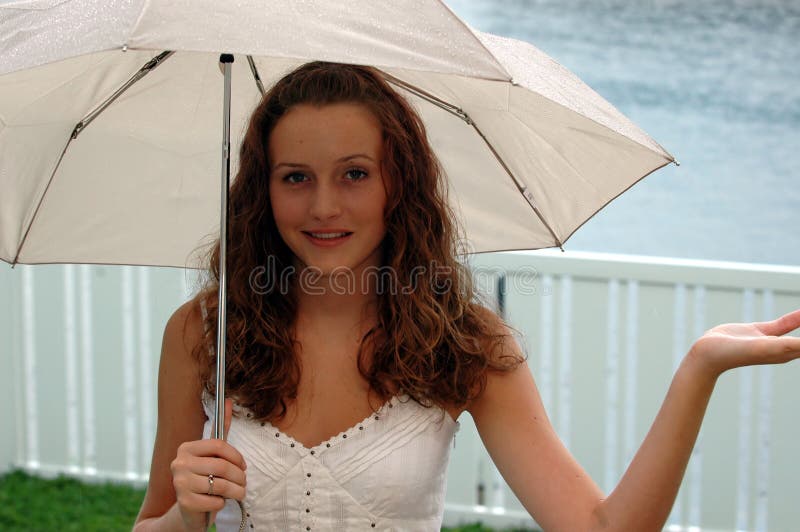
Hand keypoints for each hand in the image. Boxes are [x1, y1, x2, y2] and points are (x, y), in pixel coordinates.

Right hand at [170, 398, 246, 530]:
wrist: (189, 510)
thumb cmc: (205, 478)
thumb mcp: (213, 454)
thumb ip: (221, 428)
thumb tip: (228, 401)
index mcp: (186, 448)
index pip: (218, 445)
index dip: (236, 456)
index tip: (243, 466)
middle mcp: (179, 463)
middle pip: (222, 466)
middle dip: (239, 477)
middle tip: (243, 483)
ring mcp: (180, 483)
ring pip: (220, 485)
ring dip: (236, 491)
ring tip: (238, 493)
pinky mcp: (184, 502)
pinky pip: (215, 500)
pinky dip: (222, 503)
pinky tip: (218, 502)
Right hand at [688, 309, 799, 377]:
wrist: (708, 353)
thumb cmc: (733, 354)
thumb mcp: (765, 346)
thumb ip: (788, 345)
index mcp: (787, 352)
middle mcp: (784, 349)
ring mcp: (773, 340)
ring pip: (799, 328)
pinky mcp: (761, 332)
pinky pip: (785, 323)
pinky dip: (796, 317)